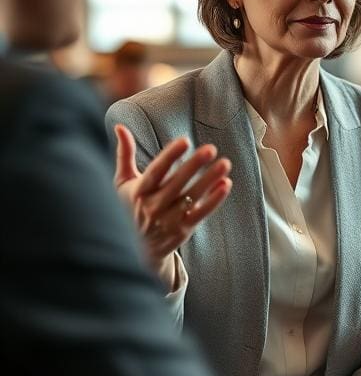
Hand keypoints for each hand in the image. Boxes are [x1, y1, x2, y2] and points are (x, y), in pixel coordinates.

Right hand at [114, 124, 231, 290]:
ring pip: (192, 197)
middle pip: (176, 183)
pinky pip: (201, 213)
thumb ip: (124, 154)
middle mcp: (153, 206)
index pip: (156, 171)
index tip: (184, 141)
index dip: (170, 156)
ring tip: (225, 163)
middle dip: (194, 165)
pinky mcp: (183, 230)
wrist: (135, 249)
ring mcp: (169, 219)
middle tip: (210, 149)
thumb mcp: (122, 183)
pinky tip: (226, 185)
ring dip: (209, 180)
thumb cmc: (129, 207)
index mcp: (139, 191)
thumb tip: (120, 126)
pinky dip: (214, 200)